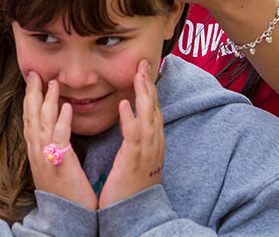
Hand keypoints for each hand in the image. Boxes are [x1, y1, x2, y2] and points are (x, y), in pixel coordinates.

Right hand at [23, 72, 96, 209]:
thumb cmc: (65, 195)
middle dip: (32, 94)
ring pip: (43, 125)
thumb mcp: (53, 168)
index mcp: (36, 153)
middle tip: (34, 73)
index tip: (33, 79)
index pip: (29, 121)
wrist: (67, 221)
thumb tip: (54, 132)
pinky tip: (66, 108)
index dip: (30, 99)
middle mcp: (37, 154)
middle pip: (31, 118)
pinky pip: (59, 140)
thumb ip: (52, 149)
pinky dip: (62, 122)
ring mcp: (46, 160)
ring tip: (52, 83)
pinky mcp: (60, 166)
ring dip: (47, 102)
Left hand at [98, 59, 164, 207]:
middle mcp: (154, 144)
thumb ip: (135, 139)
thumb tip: (130, 119)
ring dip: (143, 94)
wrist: (136, 215)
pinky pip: (133, 136)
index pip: (154, 110)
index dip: (150, 90)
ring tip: (138, 75)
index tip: (144, 70)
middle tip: (144, 62)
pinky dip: (130, 119)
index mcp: (153, 143)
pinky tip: (124, 104)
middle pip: (154, 108)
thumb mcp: (136, 159)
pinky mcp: (134, 162)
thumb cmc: (131, 188)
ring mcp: (147, 153)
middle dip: (149, 85)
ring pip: (148, 117)